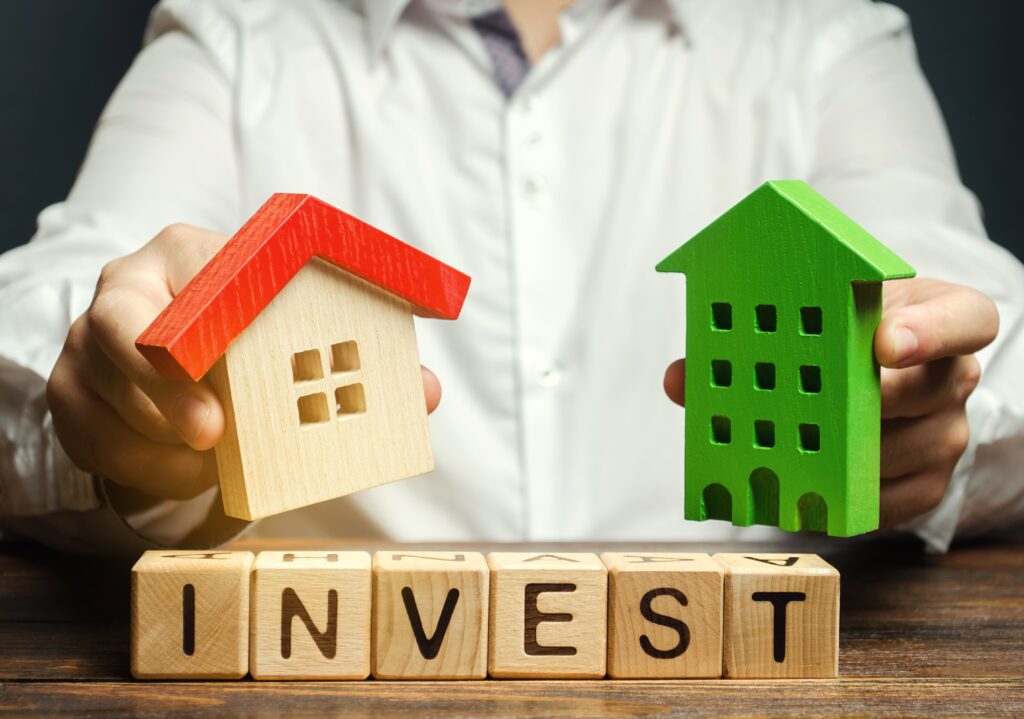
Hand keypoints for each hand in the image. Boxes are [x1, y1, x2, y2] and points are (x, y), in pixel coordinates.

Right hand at [47, 224, 442, 501]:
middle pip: (119, 329)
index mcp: (189, 255)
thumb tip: (426, 393)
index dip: (207, 315)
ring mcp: (88, 343)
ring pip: (102, 396)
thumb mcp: (304, 334)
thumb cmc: (254, 336)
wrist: (187, 360)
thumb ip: (364, 359)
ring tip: (214, 462)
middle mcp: (127, 289)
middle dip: (166, 390)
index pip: (185, 267)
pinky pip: (91, 440)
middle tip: (215, 435)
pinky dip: (141, 468)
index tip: (230, 360)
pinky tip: (188, 473)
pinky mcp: (73, 396)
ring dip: (161, 442)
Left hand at [662, 278, 997, 530]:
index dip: (932, 330)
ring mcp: (946, 434)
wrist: (876, 376)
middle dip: (870, 399)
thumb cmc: (841, 338)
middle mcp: (953, 377)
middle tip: (816, 409)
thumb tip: (681, 379)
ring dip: (847, 452)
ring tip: (786, 451)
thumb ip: (753, 341)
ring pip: (907, 450)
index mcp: (937, 315)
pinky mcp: (926, 485)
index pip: (967, 318)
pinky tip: (799, 492)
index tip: (883, 342)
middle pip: (934, 390)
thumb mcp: (812, 320)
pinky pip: (892, 502)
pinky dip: (844, 497)